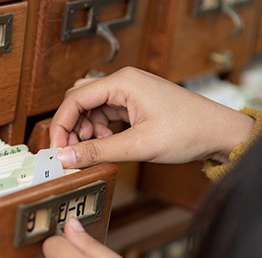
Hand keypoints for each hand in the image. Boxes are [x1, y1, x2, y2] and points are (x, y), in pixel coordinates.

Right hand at [50, 67, 254, 167]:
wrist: (218, 133)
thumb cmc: (188, 130)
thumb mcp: (138, 145)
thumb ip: (98, 151)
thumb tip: (66, 158)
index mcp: (122, 82)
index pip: (75, 99)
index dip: (60, 125)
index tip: (56, 148)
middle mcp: (123, 82)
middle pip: (80, 99)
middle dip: (70, 126)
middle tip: (69, 151)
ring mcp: (129, 92)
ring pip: (91, 107)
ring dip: (84, 128)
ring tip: (90, 147)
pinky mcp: (135, 103)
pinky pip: (105, 112)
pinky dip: (98, 128)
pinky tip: (104, 141)